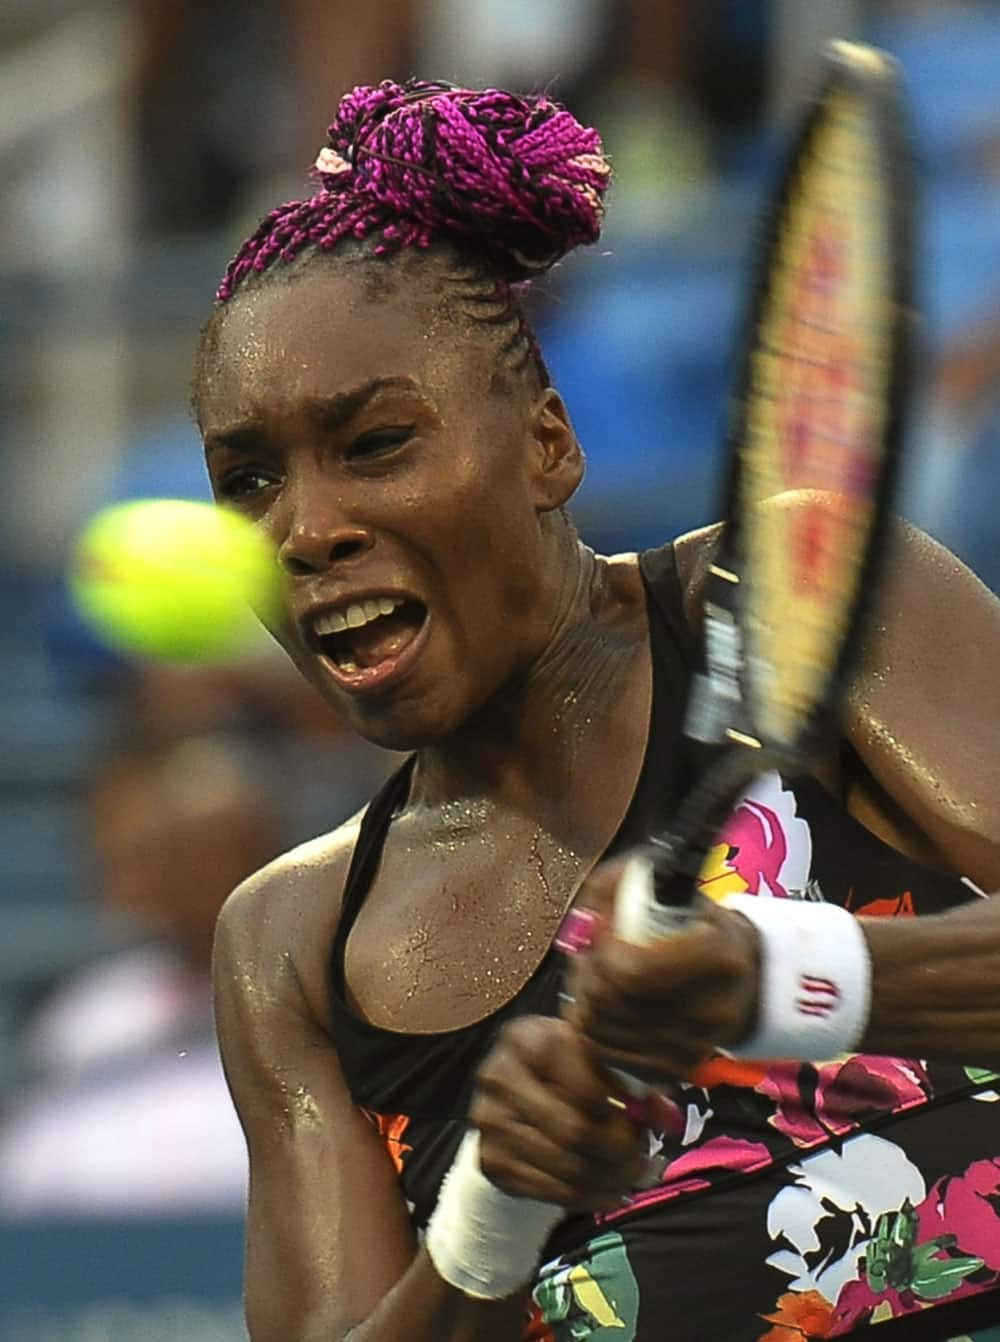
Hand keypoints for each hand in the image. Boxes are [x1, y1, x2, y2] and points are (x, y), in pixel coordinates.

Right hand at [469, 1015, 662, 1213]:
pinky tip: (610, 1191)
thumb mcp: (595, 1057)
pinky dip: (589, 1198)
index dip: (622, 1111)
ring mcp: (490, 1122)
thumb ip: (631, 1081)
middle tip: (645, 1157)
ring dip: (610, 1180)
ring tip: (633, 1174)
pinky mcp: (491, 1161)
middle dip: (620, 1152)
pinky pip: (552, 1193)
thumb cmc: (567, 1066)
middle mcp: (499, 1077)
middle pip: (575, 1132)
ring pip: (567, 1169)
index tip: (642, 1119)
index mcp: (528, 1039)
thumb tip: (665, 1117)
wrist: (515, 1088)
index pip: (586, 1088)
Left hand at [562, 857, 761, 1083]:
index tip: (601, 936)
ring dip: (587, 1005)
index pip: (631, 969)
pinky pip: (615, 1058)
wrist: (743, 974)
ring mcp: (698, 1044)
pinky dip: (600, 1035)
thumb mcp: (668, 889)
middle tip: (589, 959)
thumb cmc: (699, 925)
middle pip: (612, 1002)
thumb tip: (587, 919)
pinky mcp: (680, 1068)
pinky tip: (611, 1011)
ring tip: (599, 981)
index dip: (602, 952)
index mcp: (718, 955)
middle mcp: (714, 1006)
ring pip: (605, 1033)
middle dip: (586, 977)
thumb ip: (618, 888)